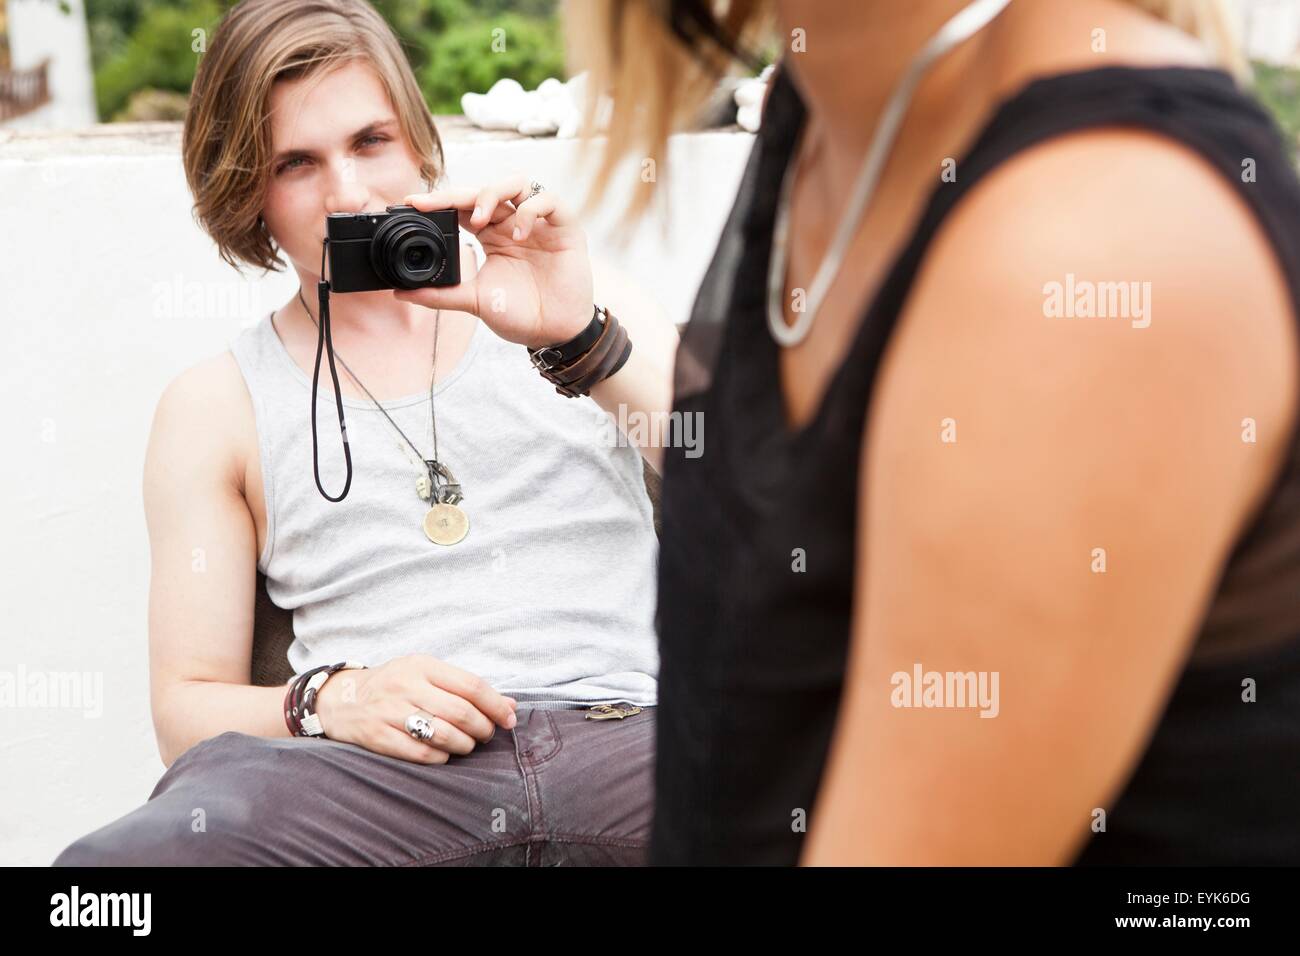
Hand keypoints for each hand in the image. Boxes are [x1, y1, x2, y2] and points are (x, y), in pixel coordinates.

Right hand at [313, 654, 517, 763]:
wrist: (340, 700)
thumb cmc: (394, 687)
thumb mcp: (426, 675)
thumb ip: (466, 688)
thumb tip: (511, 706)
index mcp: (422, 665)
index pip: (471, 685)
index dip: (496, 705)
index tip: (509, 719)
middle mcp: (406, 686)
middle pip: (461, 712)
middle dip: (482, 729)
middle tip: (485, 735)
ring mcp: (389, 712)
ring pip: (444, 734)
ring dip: (464, 745)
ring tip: (466, 744)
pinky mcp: (377, 736)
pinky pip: (422, 753)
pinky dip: (442, 757)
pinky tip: (444, 754)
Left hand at [393, 176, 594, 349]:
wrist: (555, 334)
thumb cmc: (521, 317)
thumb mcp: (474, 302)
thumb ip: (440, 295)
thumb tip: (400, 293)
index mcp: (493, 236)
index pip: (464, 207)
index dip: (441, 201)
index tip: (413, 204)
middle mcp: (514, 224)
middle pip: (485, 191)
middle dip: (458, 194)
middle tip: (434, 205)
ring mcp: (540, 224)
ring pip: (517, 184)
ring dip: (492, 193)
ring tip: (478, 219)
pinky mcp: (565, 228)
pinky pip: (548, 201)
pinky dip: (530, 210)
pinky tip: (519, 233)